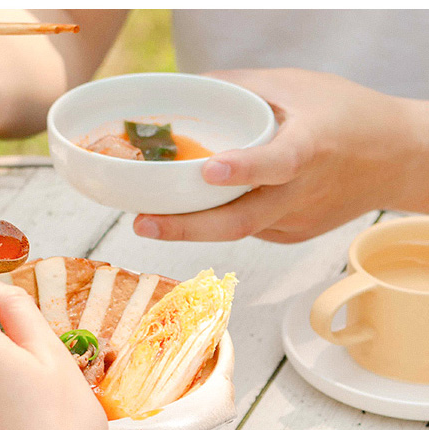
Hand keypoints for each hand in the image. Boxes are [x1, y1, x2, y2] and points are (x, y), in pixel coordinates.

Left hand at [134, 69, 424, 243]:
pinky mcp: (290, 236)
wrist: (396, 159)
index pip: (277, 163)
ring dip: (192, 227)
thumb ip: (244, 88)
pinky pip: (247, 227)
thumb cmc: (348, 115)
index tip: (207, 169)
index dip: (244, 169)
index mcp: (312, 149)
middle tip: (141, 224)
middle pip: (240, 222)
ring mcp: (294, 222)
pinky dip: (222, 216)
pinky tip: (204, 205)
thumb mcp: (299, 86)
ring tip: (151, 218)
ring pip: (237, 229)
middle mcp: (301, 194)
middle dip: (186, 229)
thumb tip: (186, 85)